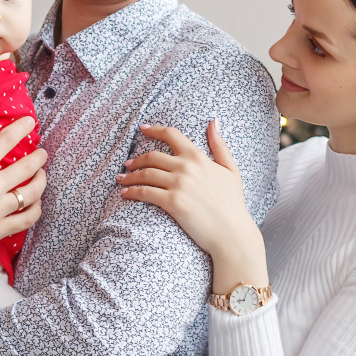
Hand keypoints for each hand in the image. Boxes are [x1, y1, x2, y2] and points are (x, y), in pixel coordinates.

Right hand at [0, 112, 47, 257]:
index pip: (6, 141)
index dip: (21, 128)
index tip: (30, 122)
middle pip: (27, 167)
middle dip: (39, 157)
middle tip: (42, 153)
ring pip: (32, 193)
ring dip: (40, 181)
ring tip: (41, 175)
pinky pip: (28, 218)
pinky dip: (36, 208)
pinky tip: (35, 202)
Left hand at [118, 121, 268, 293]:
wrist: (232, 233)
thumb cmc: (233, 203)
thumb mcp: (231, 170)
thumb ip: (220, 145)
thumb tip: (213, 122)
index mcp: (198, 157)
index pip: (171, 135)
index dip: (154, 130)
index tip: (142, 129)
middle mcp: (186, 167)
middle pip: (152, 156)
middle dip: (136, 160)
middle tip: (128, 164)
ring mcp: (178, 185)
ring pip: (145, 174)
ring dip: (129, 176)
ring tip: (122, 180)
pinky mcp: (172, 202)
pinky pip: (145, 193)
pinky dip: (131, 192)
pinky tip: (125, 194)